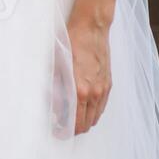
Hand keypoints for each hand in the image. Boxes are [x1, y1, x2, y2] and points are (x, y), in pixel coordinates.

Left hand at [66, 13, 112, 135]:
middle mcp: (94, 93)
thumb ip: (54, 87)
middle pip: (85, 124)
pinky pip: (102, 106)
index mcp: (79, 90)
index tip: (56, 130)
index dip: (64, 130)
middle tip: (62, 127)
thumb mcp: (55, 64)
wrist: (92, 27)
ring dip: (84, 121)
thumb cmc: (72, 42)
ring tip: (72, 118)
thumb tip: (50, 104)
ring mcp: (103, 88)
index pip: (74, 122)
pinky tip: (85, 108)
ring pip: (95, 116)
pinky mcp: (108, 83)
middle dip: (73, 129)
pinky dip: (93, 112)